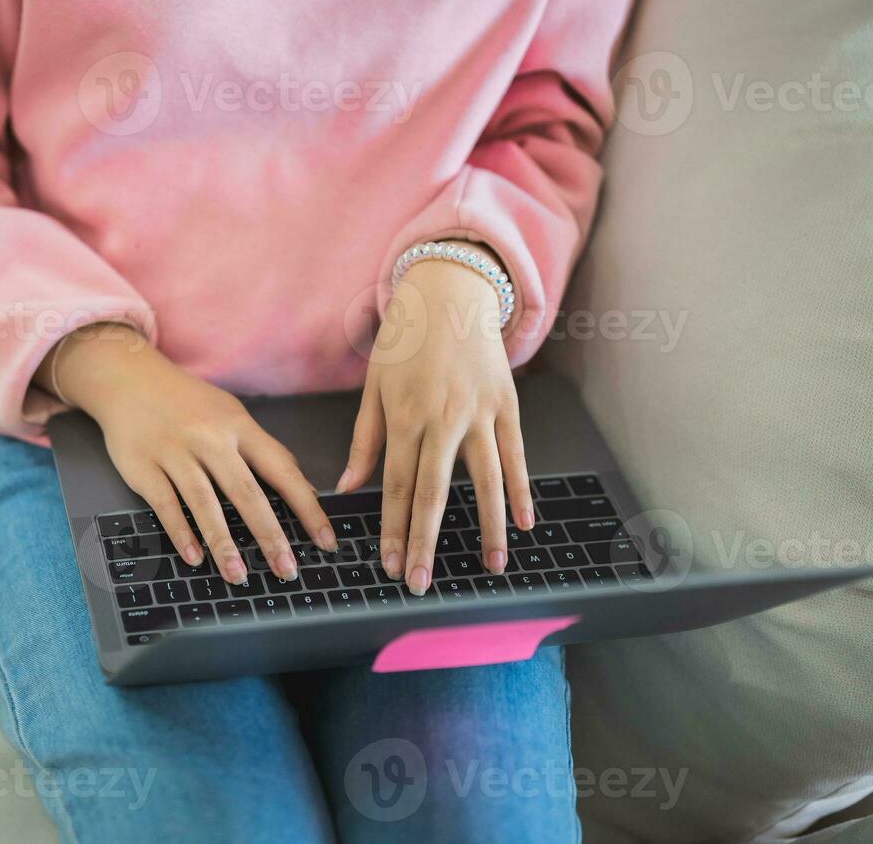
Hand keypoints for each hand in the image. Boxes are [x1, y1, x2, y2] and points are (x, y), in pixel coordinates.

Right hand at [38, 324, 335, 583]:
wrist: (128, 378)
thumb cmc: (187, 402)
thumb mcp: (231, 414)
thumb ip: (262, 449)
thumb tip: (302, 488)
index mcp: (239, 426)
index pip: (283, 469)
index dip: (307, 507)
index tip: (325, 540)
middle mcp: (210, 439)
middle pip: (246, 492)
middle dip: (269, 535)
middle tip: (287, 570)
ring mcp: (175, 452)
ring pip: (204, 502)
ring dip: (223, 543)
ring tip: (238, 575)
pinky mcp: (144, 465)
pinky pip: (165, 503)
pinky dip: (180, 532)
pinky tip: (194, 556)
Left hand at [340, 247, 534, 595]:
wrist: (450, 290)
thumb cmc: (405, 340)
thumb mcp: (374, 386)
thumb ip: (364, 441)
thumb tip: (346, 488)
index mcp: (404, 417)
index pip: (395, 486)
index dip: (391, 529)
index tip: (387, 564)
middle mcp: (443, 420)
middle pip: (433, 493)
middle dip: (424, 542)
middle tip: (420, 581)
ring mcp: (479, 414)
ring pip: (486, 482)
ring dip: (487, 528)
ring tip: (491, 566)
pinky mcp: (508, 405)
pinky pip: (517, 456)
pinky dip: (523, 491)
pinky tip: (526, 523)